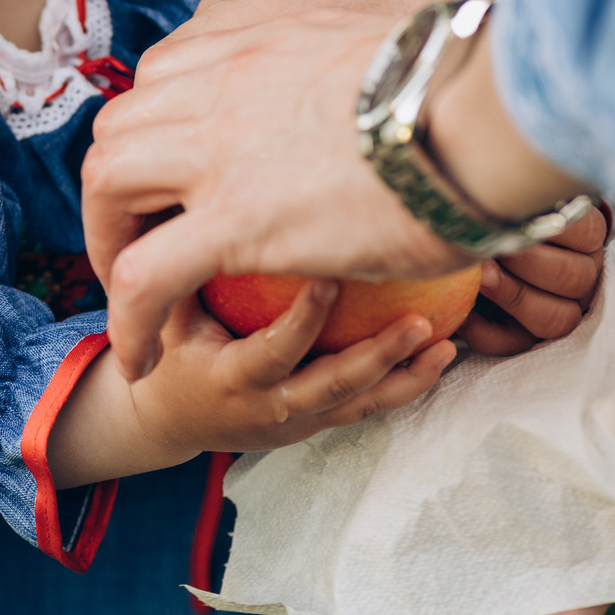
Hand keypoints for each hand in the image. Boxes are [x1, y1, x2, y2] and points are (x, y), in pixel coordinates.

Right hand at [46, 282, 457, 487]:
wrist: (174, 417)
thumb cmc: (176, 345)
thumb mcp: (171, 312)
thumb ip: (182, 268)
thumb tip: (186, 194)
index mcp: (229, 378)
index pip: (271, 351)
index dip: (303, 320)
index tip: (331, 276)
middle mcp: (269, 407)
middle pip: (331, 387)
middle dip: (375, 356)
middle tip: (416, 322)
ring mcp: (300, 419)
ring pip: (361, 402)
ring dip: (405, 371)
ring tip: (442, 339)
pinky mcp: (322, 420)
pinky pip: (372, 406)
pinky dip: (410, 381)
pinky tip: (443, 350)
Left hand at [83, 8, 469, 378]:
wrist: (491, 113)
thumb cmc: (476, 88)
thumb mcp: (394, 53)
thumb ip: (362, 69)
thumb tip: (403, 70)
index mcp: (258, 44)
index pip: (163, 77)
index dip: (156, 130)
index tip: (174, 174)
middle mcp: (221, 86)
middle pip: (118, 130)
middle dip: (114, 191)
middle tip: (141, 243)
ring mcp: (218, 152)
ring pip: (107, 191)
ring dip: (109, 248)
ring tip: (135, 304)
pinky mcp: (234, 222)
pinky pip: (144, 277)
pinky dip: (129, 322)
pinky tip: (142, 359)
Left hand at [481, 119, 614, 614]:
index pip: (602, 570)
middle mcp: (595, 428)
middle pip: (507, 479)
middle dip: (480, 456)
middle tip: (512, 368)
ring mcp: (562, 367)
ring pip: (489, 377)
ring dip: (521, 316)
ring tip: (590, 260)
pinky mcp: (542, 302)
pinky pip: (491, 309)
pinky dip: (508, 278)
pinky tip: (540, 238)